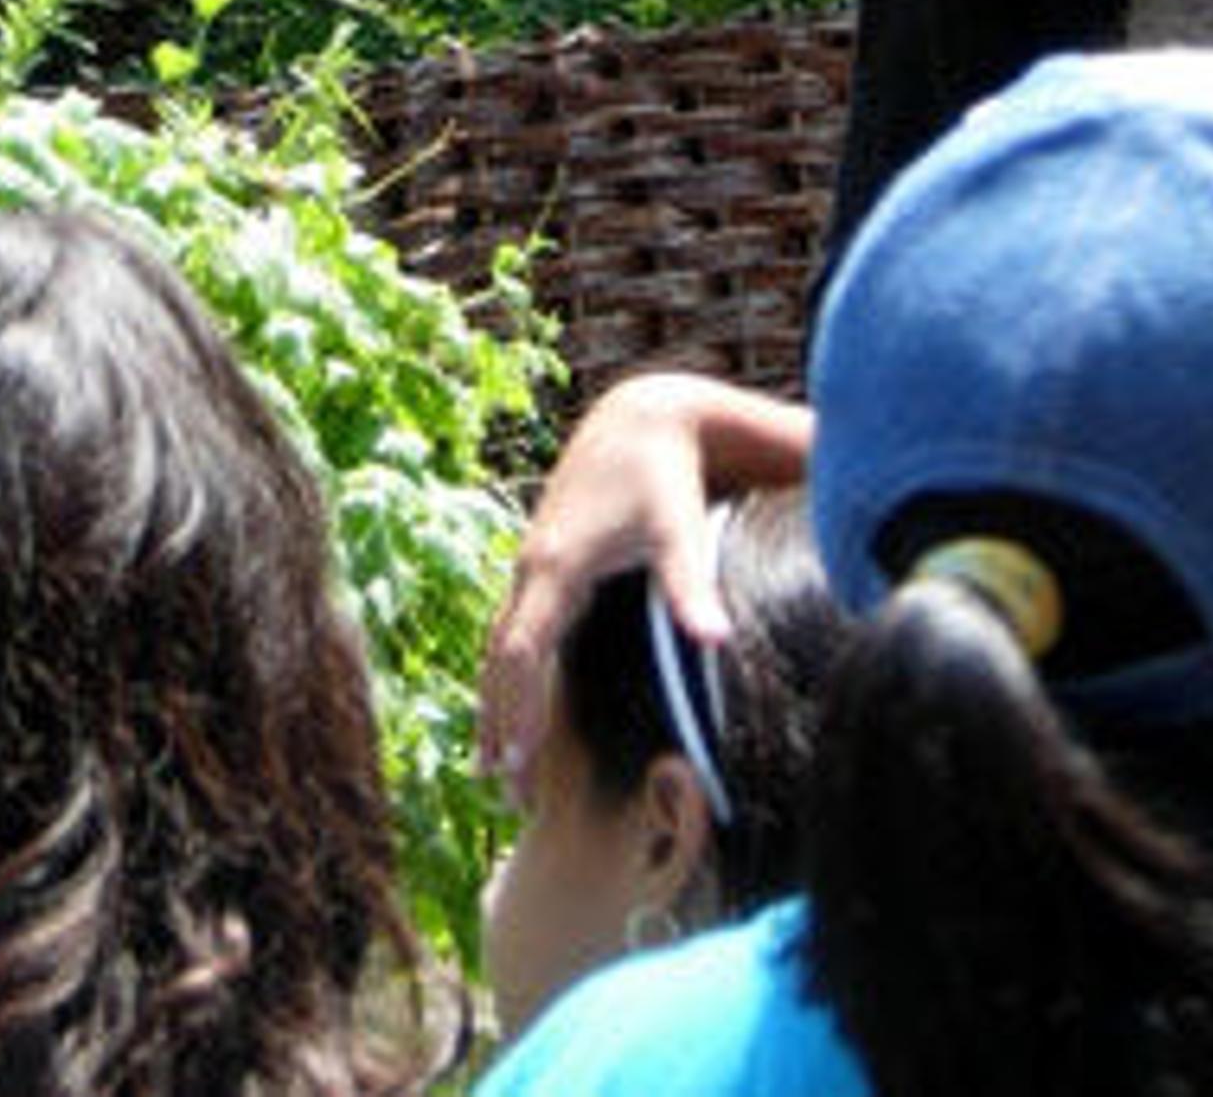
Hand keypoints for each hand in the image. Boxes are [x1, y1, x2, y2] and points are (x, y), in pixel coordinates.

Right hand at [475, 373, 810, 798]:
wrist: (642, 418)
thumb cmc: (665, 476)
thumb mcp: (679, 528)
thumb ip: (691, 585)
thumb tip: (718, 641)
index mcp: (556, 565)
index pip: (521, 650)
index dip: (517, 707)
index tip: (517, 763)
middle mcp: (532, 568)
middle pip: (499, 660)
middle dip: (498, 724)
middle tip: (506, 793)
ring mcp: (533, 566)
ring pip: (498, 648)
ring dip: (495, 706)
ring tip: (494, 772)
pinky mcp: (545, 565)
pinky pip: (512, 632)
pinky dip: (505, 677)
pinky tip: (512, 711)